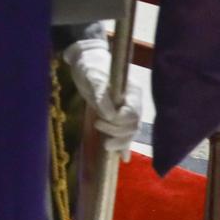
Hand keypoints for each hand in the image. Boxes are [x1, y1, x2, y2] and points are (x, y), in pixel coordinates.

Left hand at [64, 35, 141, 160]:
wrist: (86, 61)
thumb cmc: (89, 66)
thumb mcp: (91, 76)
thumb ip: (100, 93)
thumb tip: (109, 114)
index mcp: (131, 91)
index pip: (133, 112)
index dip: (120, 121)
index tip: (101, 119)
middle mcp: (133, 102)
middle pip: (133, 125)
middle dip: (118, 132)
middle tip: (98, 126)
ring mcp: (126, 110)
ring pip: (131, 132)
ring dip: (120, 141)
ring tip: (106, 146)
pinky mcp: (118, 116)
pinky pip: (125, 133)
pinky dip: (123, 145)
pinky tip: (122, 157)